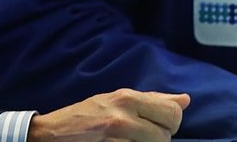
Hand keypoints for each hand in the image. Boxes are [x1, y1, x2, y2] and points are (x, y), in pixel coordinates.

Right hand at [27, 89, 189, 141]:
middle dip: (159, 140)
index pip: (172, 114)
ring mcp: (114, 138)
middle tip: (142, 137)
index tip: (160, 127)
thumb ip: (153, 100)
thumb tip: (185, 100)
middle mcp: (122, 116)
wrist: (52, 133)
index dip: (171, 124)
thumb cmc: (87, 114)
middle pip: (164, 136)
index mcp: (128, 98)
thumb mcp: (119, 100)